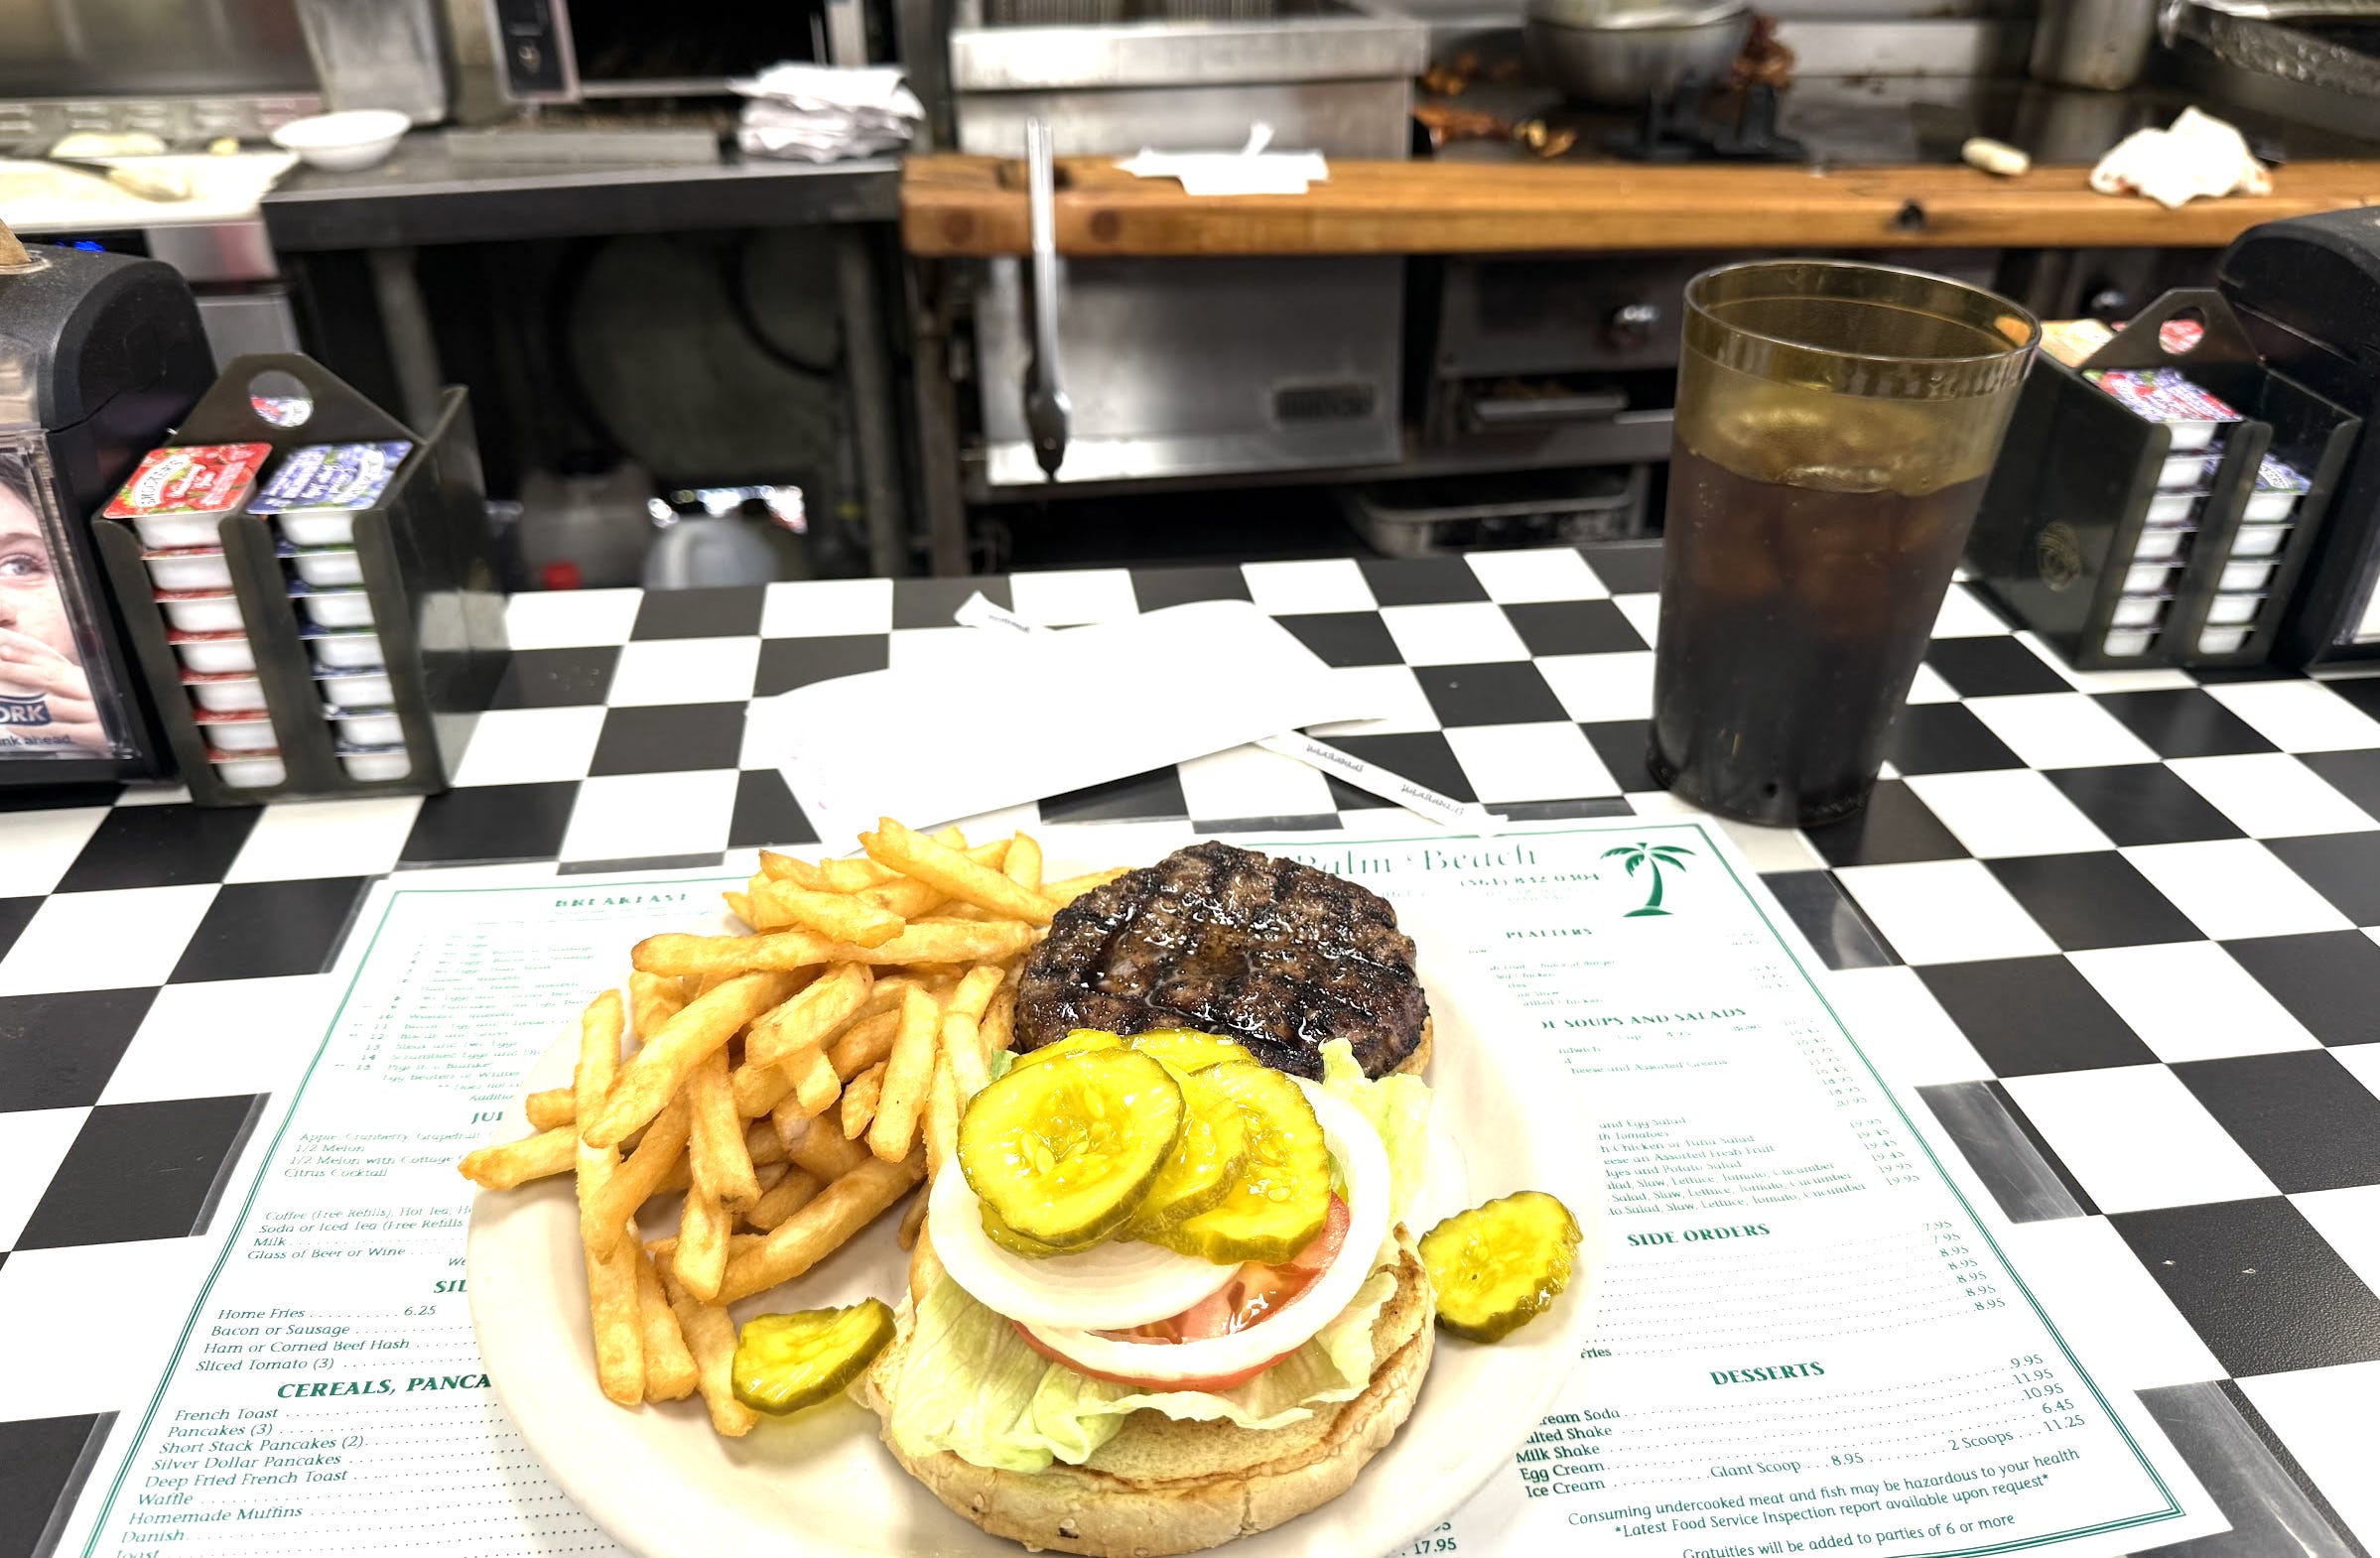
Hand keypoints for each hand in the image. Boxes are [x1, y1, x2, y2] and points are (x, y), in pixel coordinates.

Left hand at [0, 630, 111, 753]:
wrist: (145, 735)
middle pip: (48, 678)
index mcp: (91, 679)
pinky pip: (59, 730)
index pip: (53, 663)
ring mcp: (92, 714)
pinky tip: (17, 725)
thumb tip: (42, 676)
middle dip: (16, 670)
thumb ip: (74, 686)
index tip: (3, 649)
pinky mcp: (93, 735)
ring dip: (22, 699)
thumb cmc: (120, 715)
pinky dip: (36, 728)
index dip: (26, 656)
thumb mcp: (99, 693)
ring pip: (52, 703)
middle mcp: (91, 693)